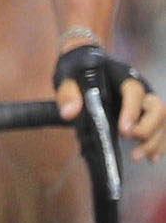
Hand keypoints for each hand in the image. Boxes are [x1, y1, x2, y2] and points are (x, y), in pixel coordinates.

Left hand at [54, 41, 165, 163]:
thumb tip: (69, 114)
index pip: (134, 91)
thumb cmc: (77, 72)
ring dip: (154, 141)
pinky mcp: (148, 115)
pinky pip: (162, 129)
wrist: (84, 65)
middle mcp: (141, 89)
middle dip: (148, 128)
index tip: (125, 131)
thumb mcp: (67, 78)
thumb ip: (68, 94)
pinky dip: (159, 145)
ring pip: (163, 121)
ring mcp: (146, 103)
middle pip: (157, 108)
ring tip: (136, 156)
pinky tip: (150, 157)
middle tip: (130, 141)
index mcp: (121, 77)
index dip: (132, 111)